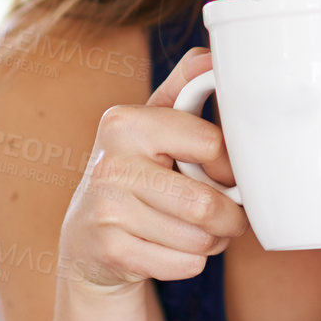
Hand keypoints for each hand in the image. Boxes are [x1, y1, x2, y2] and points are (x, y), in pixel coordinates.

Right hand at [59, 47, 247, 291]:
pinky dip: (191, 262)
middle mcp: (109, 163)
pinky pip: (184, 264)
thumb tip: (215, 56)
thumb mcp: (155, 124)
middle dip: (230, 218)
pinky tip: (170, 248)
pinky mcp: (109, 251)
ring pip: (199, 238)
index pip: (212, 146)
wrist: (89, 240)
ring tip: (195, 230)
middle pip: (207, 203)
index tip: (225, 174)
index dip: (231, 168)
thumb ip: (186, 86)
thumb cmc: (138, 173)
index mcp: (125, 122)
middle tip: (224, 215)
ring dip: (211, 242)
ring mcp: (105, 210)